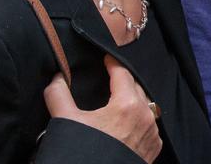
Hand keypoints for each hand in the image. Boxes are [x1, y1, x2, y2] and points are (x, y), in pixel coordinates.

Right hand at [44, 55, 161, 162]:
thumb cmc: (83, 153)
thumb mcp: (66, 122)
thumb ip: (59, 95)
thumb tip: (57, 78)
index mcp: (127, 105)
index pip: (122, 73)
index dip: (113, 63)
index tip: (107, 58)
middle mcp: (144, 117)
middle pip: (136, 88)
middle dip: (124, 81)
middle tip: (112, 78)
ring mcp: (151, 133)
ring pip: (146, 106)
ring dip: (134, 100)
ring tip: (119, 99)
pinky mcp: (153, 148)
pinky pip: (150, 125)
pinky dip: (140, 119)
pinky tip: (128, 122)